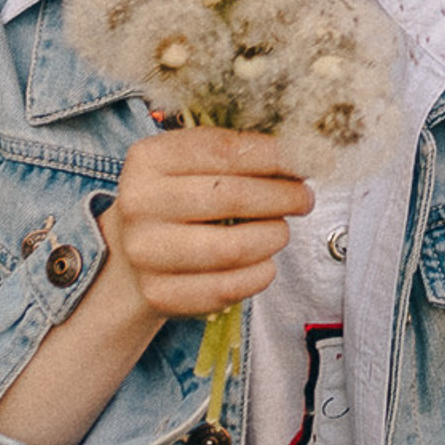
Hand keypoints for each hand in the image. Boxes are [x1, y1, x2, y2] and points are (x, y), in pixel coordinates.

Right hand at [98, 129, 315, 325]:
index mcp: (150, 159)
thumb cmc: (186, 193)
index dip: (276, 156)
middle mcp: (138, 204)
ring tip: (279, 231)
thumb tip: (305, 157)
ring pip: (231, 248)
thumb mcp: (201, 160)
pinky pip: (226, 288)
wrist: (141, 245)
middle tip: (304, 199)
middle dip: (283, 197)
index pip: (226, 151)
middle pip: (232, 197)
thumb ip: (245, 152)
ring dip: (273, 237)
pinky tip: (264, 262)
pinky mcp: (159, 293)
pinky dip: (258, 275)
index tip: (306, 162)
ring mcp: (144, 252)